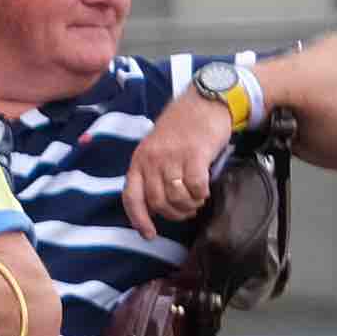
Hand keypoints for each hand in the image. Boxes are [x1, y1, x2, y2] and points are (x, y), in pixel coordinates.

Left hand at [125, 88, 234, 229]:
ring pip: (177, 198)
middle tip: (187, 210)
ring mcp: (173, 157)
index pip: (131, 196)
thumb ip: (153, 172)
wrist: (204, 101)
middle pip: (158, 202)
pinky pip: (196, 187)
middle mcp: (152, 159)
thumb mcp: (157, 148)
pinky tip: (205, 189)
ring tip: (197, 199)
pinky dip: (201, 194)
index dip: (139, 219)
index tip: (149, 235)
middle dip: (174, 214)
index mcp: (139, 159)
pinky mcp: (195, 154)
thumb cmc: (182, 128)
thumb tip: (158, 206)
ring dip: (189, 205)